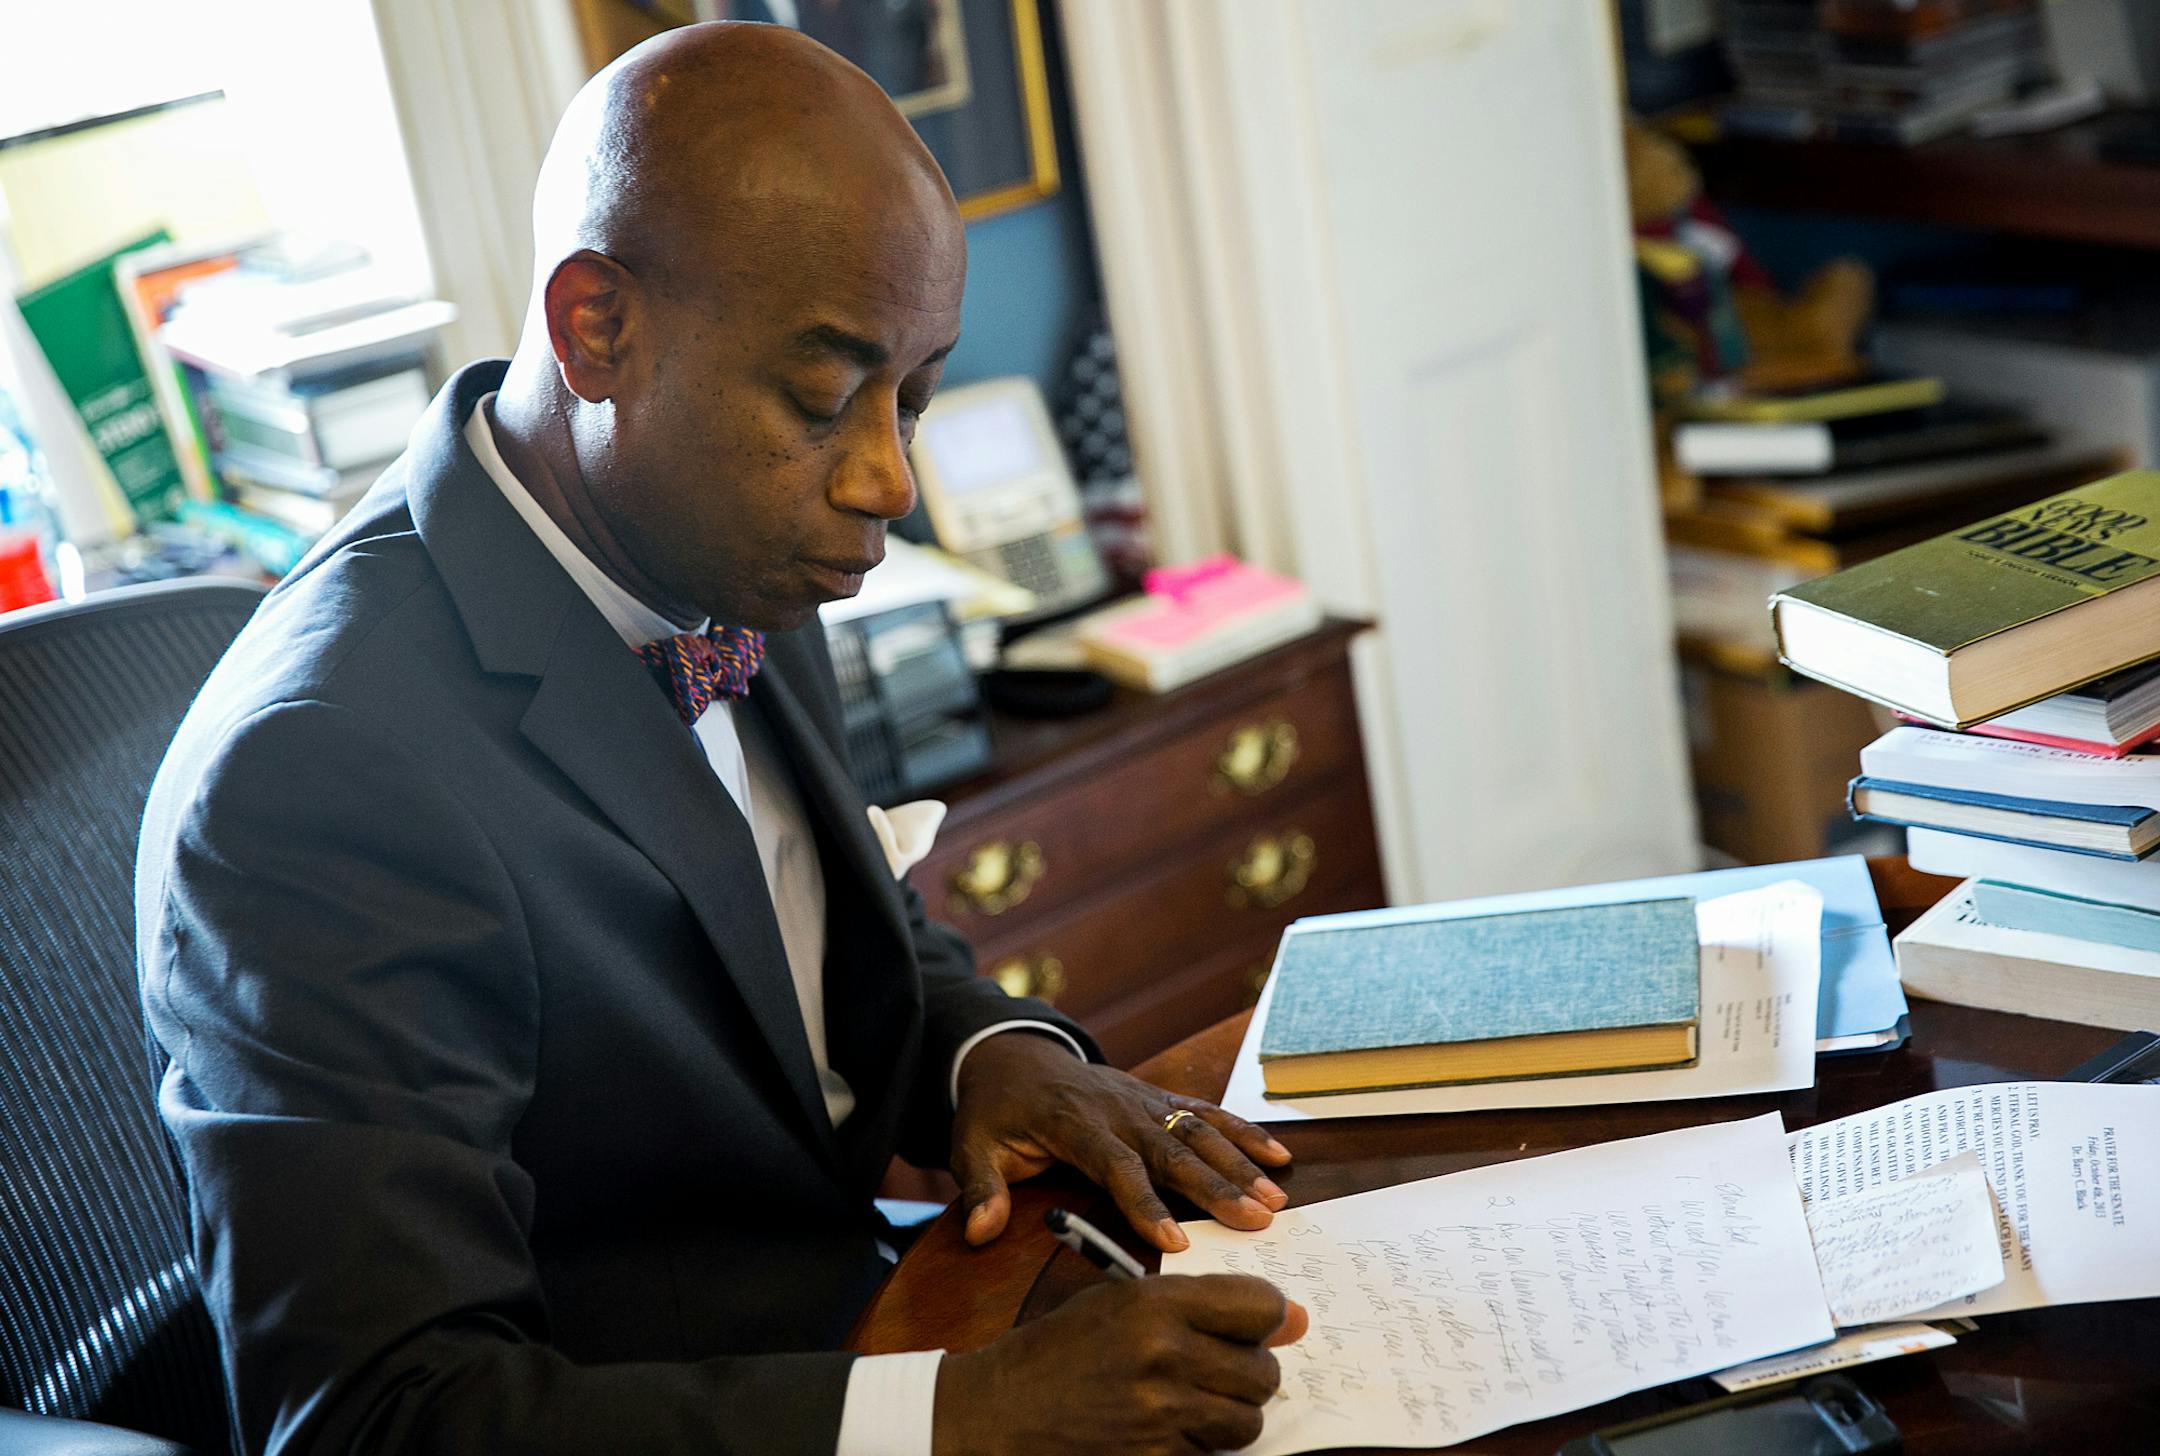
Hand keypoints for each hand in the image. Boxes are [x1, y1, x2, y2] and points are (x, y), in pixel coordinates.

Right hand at [931, 1274, 1307, 1455]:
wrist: (997, 1413)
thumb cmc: (1058, 1352)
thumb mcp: (1119, 1304)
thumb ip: (1204, 1306)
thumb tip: (1295, 1319)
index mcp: (1155, 1303)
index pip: (1260, 1304)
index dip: (1266, 1318)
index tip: (1255, 1328)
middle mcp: (1163, 1355)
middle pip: (1263, 1371)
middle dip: (1247, 1373)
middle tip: (1213, 1373)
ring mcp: (1160, 1416)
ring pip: (1247, 1421)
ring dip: (1228, 1415)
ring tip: (1187, 1403)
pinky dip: (1197, 1446)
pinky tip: (1161, 1431)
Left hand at [950, 1032, 1291, 1251]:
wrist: (1014, 1055)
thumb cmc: (995, 1111)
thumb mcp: (971, 1146)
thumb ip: (980, 1189)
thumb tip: (980, 1233)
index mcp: (1073, 1124)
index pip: (1115, 1166)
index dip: (1145, 1203)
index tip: (1176, 1241)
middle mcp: (1117, 1109)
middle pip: (1172, 1150)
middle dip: (1216, 1186)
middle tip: (1257, 1220)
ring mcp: (1142, 1100)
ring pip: (1198, 1131)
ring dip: (1240, 1163)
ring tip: (1276, 1198)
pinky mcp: (1158, 1098)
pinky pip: (1206, 1113)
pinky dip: (1244, 1132)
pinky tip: (1278, 1155)